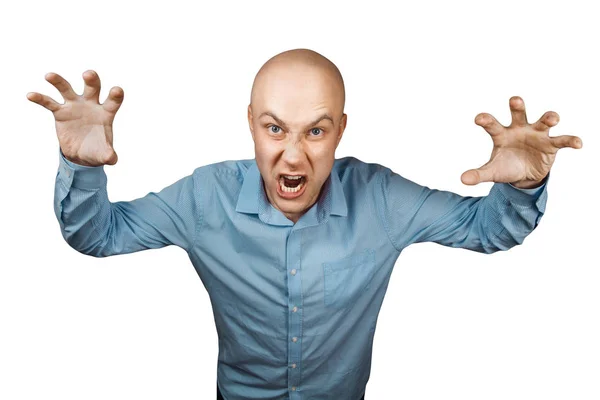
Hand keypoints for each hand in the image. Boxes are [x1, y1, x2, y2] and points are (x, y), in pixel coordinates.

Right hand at [27, 70, 123, 166]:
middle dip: (92, 80)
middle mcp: (91, 105)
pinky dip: (40, 98)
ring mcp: (75, 106)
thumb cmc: (96, 151)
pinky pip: (49, 102)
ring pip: (67, 89)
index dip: (116, 95)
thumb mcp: (103, 155)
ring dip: (59, 81)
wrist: (81, 154)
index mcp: (106, 113)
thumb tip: (112, 159)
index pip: (113, 101)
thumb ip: (109, 155)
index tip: (117, 90)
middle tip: (88, 74)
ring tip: (49, 76)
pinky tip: (30, 95)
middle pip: (93, 88)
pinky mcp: (60, 112)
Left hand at [461, 96, 581, 188]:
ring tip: (552, 119)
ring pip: (543, 121)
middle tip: (515, 100)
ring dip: (549, 118)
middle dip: (518, 106)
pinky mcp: (551, 145)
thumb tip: (463, 180)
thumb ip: (479, 174)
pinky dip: (571, 140)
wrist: (525, 174)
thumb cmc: (506, 166)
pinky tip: (578, 144)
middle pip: (518, 114)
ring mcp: (537, 135)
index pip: (492, 125)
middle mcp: (519, 129)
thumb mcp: (492, 171)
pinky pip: (563, 140)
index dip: (486, 120)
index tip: (479, 118)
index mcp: (502, 134)